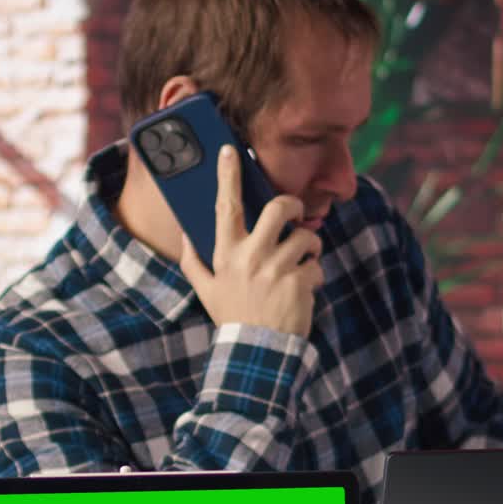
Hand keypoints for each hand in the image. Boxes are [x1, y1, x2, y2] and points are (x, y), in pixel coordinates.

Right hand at [179, 144, 323, 336]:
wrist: (257, 353)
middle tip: (294, 214)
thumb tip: (186, 235)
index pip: (227, 205)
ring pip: (305, 236)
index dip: (228, 175)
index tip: (230, 151)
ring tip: (302, 262)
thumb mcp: (206, 291)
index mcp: (226, 254)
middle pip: (279, 208)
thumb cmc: (233, 317)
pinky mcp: (300, 282)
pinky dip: (314, 275)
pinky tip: (303, 290)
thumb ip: (193, 261)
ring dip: (309, 246)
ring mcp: (277, 269)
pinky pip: (316, 265)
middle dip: (292, 205)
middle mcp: (250, 256)